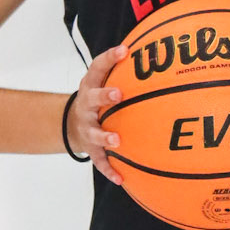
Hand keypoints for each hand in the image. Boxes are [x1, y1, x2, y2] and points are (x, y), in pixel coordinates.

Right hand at [67, 42, 128, 183]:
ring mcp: (86, 128)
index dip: (109, 58)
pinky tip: (121, 179)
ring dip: (104, 136)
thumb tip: (158, 54)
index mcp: (91, 85)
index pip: (98, 67)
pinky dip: (109, 170)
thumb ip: (125, 70)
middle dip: (104, 96)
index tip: (125, 50)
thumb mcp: (103, 81)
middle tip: (118, 94)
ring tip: (117, 141)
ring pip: (93, 133)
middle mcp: (86, 105)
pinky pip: (99, 161)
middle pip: (92, 98)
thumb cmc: (98, 99)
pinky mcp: (89, 148)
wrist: (72, 125)